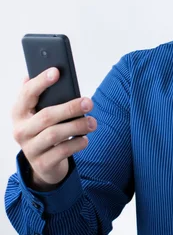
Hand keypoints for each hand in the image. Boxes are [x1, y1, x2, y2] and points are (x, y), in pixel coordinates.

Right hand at [11, 69, 96, 186]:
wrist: (44, 164)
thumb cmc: (45, 130)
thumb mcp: (40, 113)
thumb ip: (43, 95)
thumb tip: (51, 70)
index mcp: (18, 113)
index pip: (26, 94)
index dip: (40, 82)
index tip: (56, 71)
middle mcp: (20, 130)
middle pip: (46, 116)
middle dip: (70, 108)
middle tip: (89, 103)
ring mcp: (30, 149)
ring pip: (55, 134)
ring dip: (77, 126)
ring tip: (92, 122)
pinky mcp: (42, 164)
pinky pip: (62, 152)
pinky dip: (77, 143)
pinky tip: (85, 139)